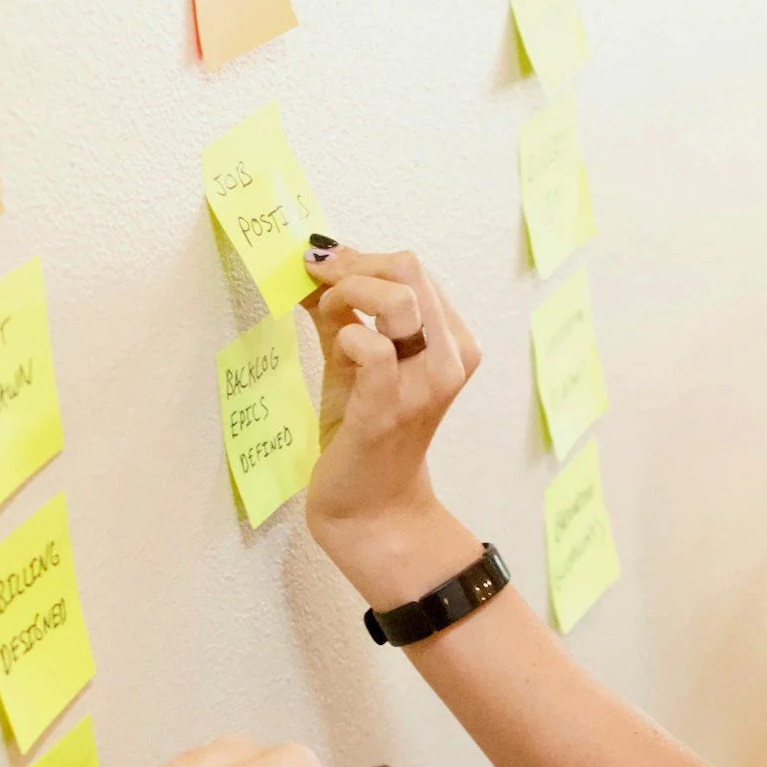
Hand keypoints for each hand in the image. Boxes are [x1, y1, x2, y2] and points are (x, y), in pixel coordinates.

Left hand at [300, 243, 485, 602]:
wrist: (369, 508)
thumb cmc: (363, 434)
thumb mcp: (353, 362)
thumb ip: (342, 314)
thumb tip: (315, 266)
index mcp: (451, 342)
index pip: (412, 269)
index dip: (359, 258)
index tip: (320, 265)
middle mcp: (450, 359)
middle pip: (408, 270)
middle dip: (353, 268)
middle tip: (317, 285)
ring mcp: (425, 384)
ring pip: (398, 298)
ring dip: (349, 294)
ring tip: (328, 316)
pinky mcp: (390, 408)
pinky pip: (371, 347)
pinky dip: (346, 337)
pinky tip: (338, 353)